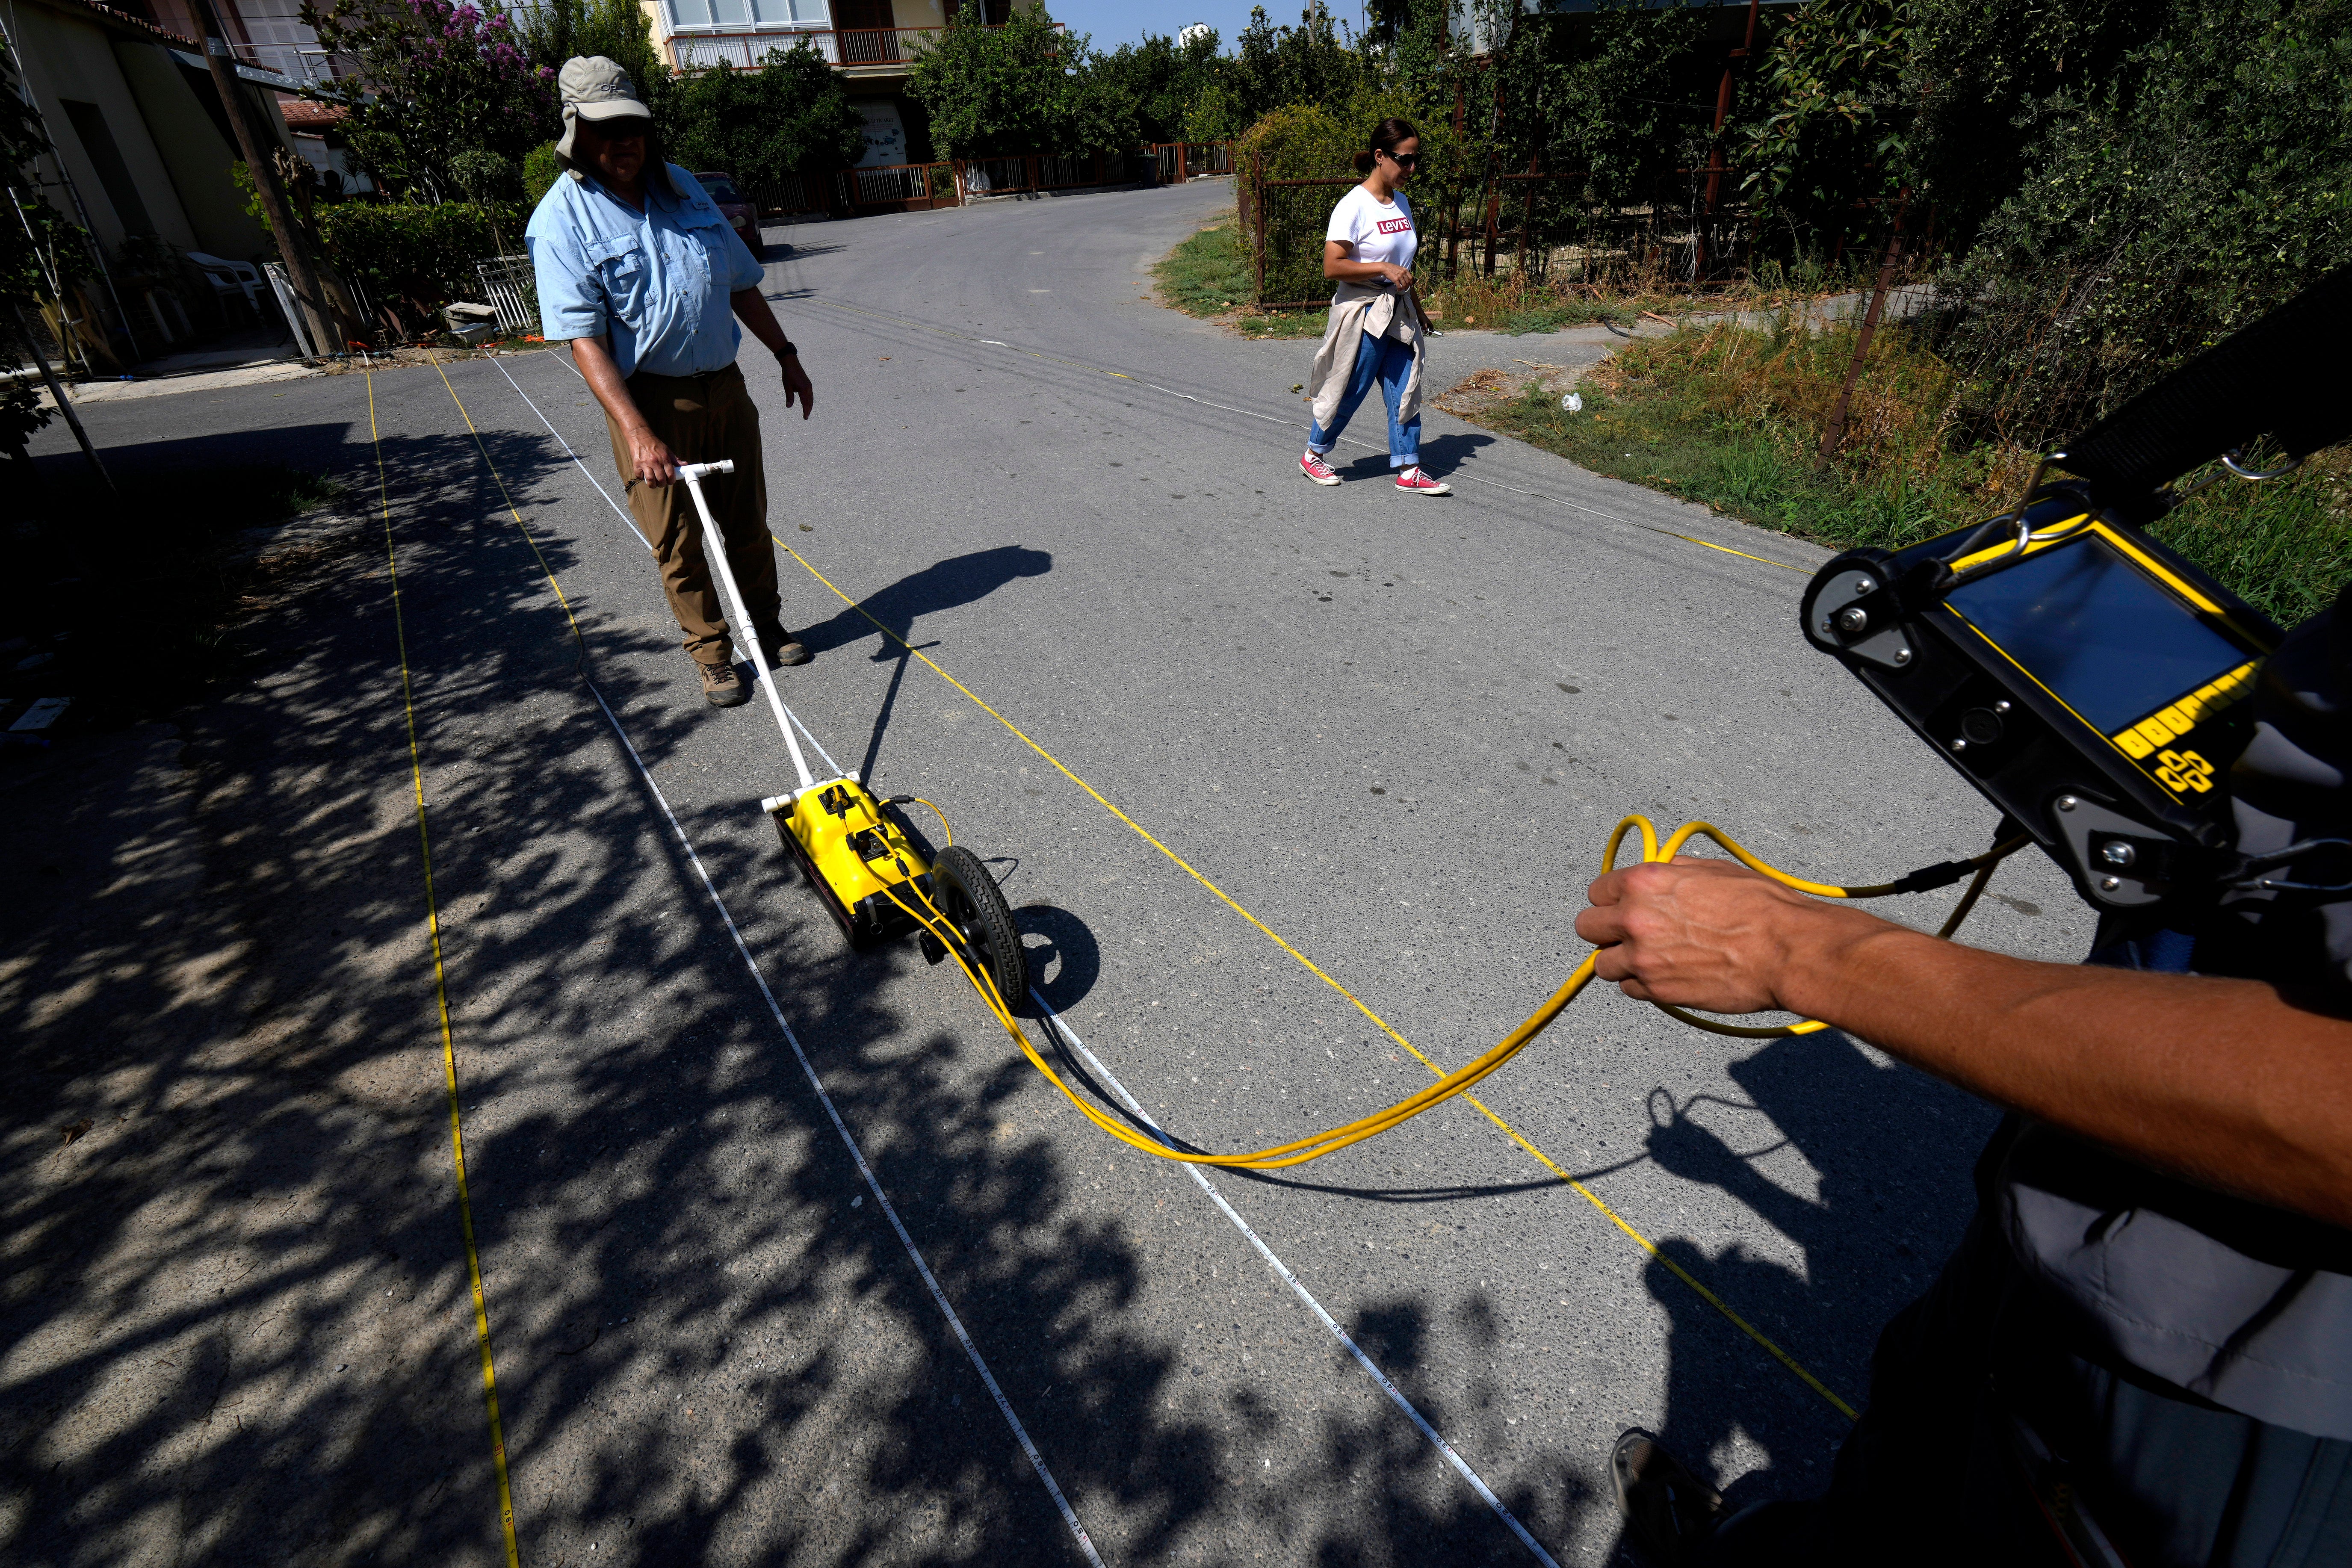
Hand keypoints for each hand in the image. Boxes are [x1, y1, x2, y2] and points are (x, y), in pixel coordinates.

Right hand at [625, 424, 676, 485]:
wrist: (640, 437)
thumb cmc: (655, 445)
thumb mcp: (667, 450)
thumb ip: (675, 460)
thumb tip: (684, 465)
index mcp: (664, 458)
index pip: (670, 475)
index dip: (671, 481)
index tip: (670, 481)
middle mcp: (655, 462)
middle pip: (661, 480)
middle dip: (662, 484)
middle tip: (661, 482)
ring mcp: (645, 464)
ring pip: (650, 480)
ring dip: (653, 484)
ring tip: (653, 483)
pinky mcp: (636, 464)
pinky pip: (640, 477)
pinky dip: (642, 478)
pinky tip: (644, 475)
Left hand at [781, 353, 813, 419]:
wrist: (791, 363)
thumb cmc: (788, 375)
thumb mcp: (787, 387)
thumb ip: (789, 397)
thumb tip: (788, 406)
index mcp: (804, 389)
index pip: (805, 403)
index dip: (805, 411)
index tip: (805, 417)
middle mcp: (808, 388)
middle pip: (810, 402)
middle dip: (808, 409)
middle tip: (806, 416)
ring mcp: (809, 385)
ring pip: (811, 398)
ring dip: (809, 405)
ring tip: (807, 411)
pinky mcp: (808, 383)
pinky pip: (810, 394)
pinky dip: (809, 399)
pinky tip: (807, 401)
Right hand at [1383, 263, 1413, 290]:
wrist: (1385, 267)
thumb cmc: (1391, 268)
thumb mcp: (1399, 268)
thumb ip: (1403, 272)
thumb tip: (1405, 278)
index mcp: (1405, 270)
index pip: (1411, 277)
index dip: (1411, 282)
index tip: (1410, 285)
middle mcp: (1403, 273)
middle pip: (1408, 282)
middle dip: (1407, 286)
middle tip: (1406, 289)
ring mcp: (1400, 276)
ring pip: (1404, 285)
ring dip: (1403, 288)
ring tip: (1401, 289)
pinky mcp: (1396, 279)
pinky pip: (1399, 286)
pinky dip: (1399, 289)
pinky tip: (1398, 289)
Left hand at [1573, 857, 1863, 1013]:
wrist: (1786, 950)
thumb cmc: (1760, 905)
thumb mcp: (1711, 870)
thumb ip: (1672, 873)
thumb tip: (1656, 874)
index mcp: (1644, 882)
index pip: (1597, 891)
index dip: (1611, 900)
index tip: (1623, 907)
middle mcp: (1634, 918)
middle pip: (1587, 928)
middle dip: (1606, 931)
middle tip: (1630, 935)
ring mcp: (1642, 958)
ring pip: (1603, 965)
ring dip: (1622, 962)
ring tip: (1650, 960)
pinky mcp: (1657, 991)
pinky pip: (1630, 990)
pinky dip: (1643, 985)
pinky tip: (1668, 976)